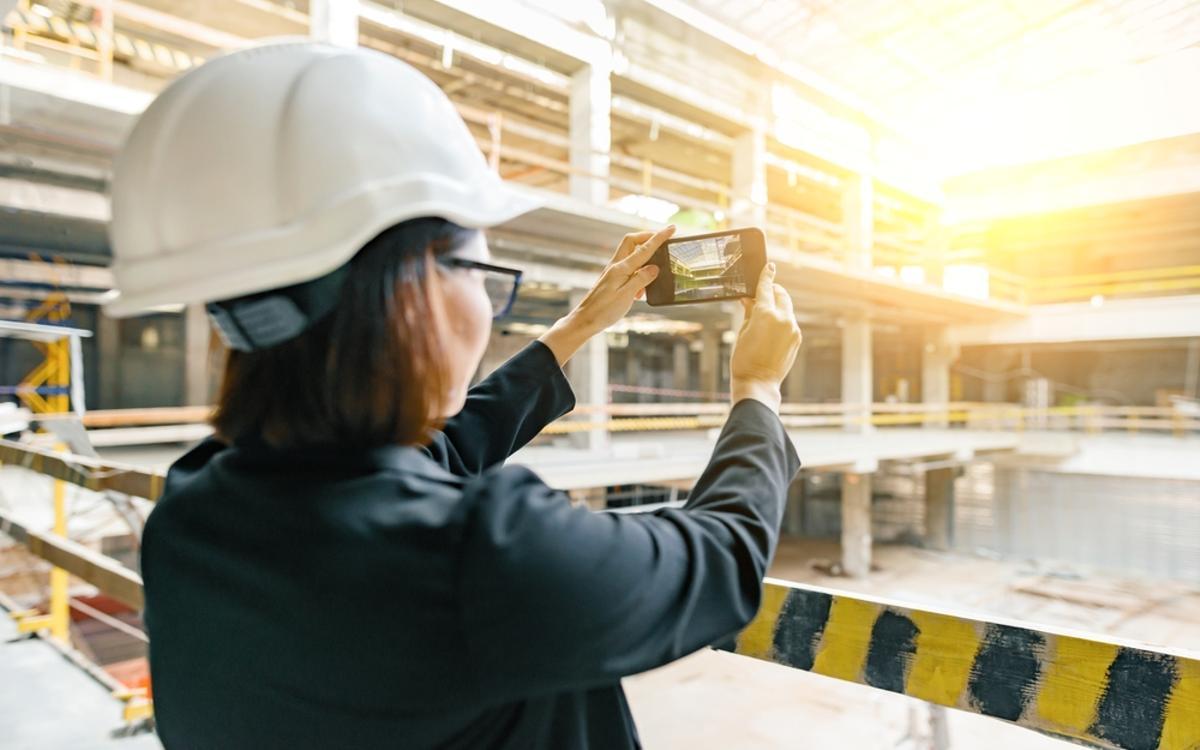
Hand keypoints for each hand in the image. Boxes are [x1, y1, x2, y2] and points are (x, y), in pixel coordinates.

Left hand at [538, 225, 675, 365]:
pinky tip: (641, 290)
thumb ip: (641, 279)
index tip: (672, 228)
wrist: (585, 320)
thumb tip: (655, 267)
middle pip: (632, 241)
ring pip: (630, 253)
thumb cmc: (603, 311)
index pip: (644, 249)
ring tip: (655, 271)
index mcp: (621, 269)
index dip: (659, 238)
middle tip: (661, 240)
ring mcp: (613, 272)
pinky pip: (628, 268)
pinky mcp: (612, 279)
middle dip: (647, 237)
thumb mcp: (626, 296)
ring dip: (644, 255)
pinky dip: (638, 271)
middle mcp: (616, 266)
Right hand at [729, 262, 802, 412]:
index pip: (766, 288)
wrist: (758, 383)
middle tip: (762, 294)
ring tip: (763, 317)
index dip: (766, 275)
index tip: (769, 266)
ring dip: (776, 307)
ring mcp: (792, 329)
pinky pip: (790, 322)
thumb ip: (749, 312)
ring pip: (786, 308)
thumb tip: (749, 299)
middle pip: (781, 295)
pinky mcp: (796, 339)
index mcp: (765, 315)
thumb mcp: (742, 333)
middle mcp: (783, 319)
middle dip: (773, 291)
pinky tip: (770, 331)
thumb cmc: (744, 360)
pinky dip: (781, 320)